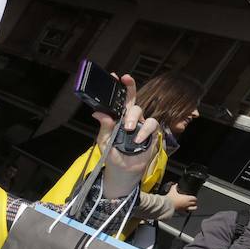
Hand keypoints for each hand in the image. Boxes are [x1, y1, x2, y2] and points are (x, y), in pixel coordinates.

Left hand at [96, 74, 160, 197]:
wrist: (124, 171)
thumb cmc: (113, 155)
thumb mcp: (104, 142)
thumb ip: (104, 127)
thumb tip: (98, 114)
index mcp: (117, 118)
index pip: (119, 101)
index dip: (120, 88)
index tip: (117, 76)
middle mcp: (130, 119)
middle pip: (132, 101)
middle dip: (130, 90)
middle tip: (124, 87)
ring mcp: (140, 125)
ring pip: (140, 111)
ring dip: (133, 117)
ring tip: (127, 129)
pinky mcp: (151, 133)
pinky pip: (151, 125)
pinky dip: (144, 131)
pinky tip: (138, 139)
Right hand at [166, 183, 197, 212]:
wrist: (166, 205)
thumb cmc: (170, 198)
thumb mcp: (172, 190)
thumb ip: (174, 186)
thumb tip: (176, 184)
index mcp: (187, 198)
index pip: (194, 198)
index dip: (194, 197)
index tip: (193, 197)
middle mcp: (187, 203)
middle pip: (195, 203)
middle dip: (194, 202)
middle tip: (193, 201)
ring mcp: (185, 208)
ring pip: (193, 208)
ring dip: (193, 207)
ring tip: (193, 206)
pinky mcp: (181, 211)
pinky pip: (186, 212)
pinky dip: (187, 211)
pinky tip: (186, 210)